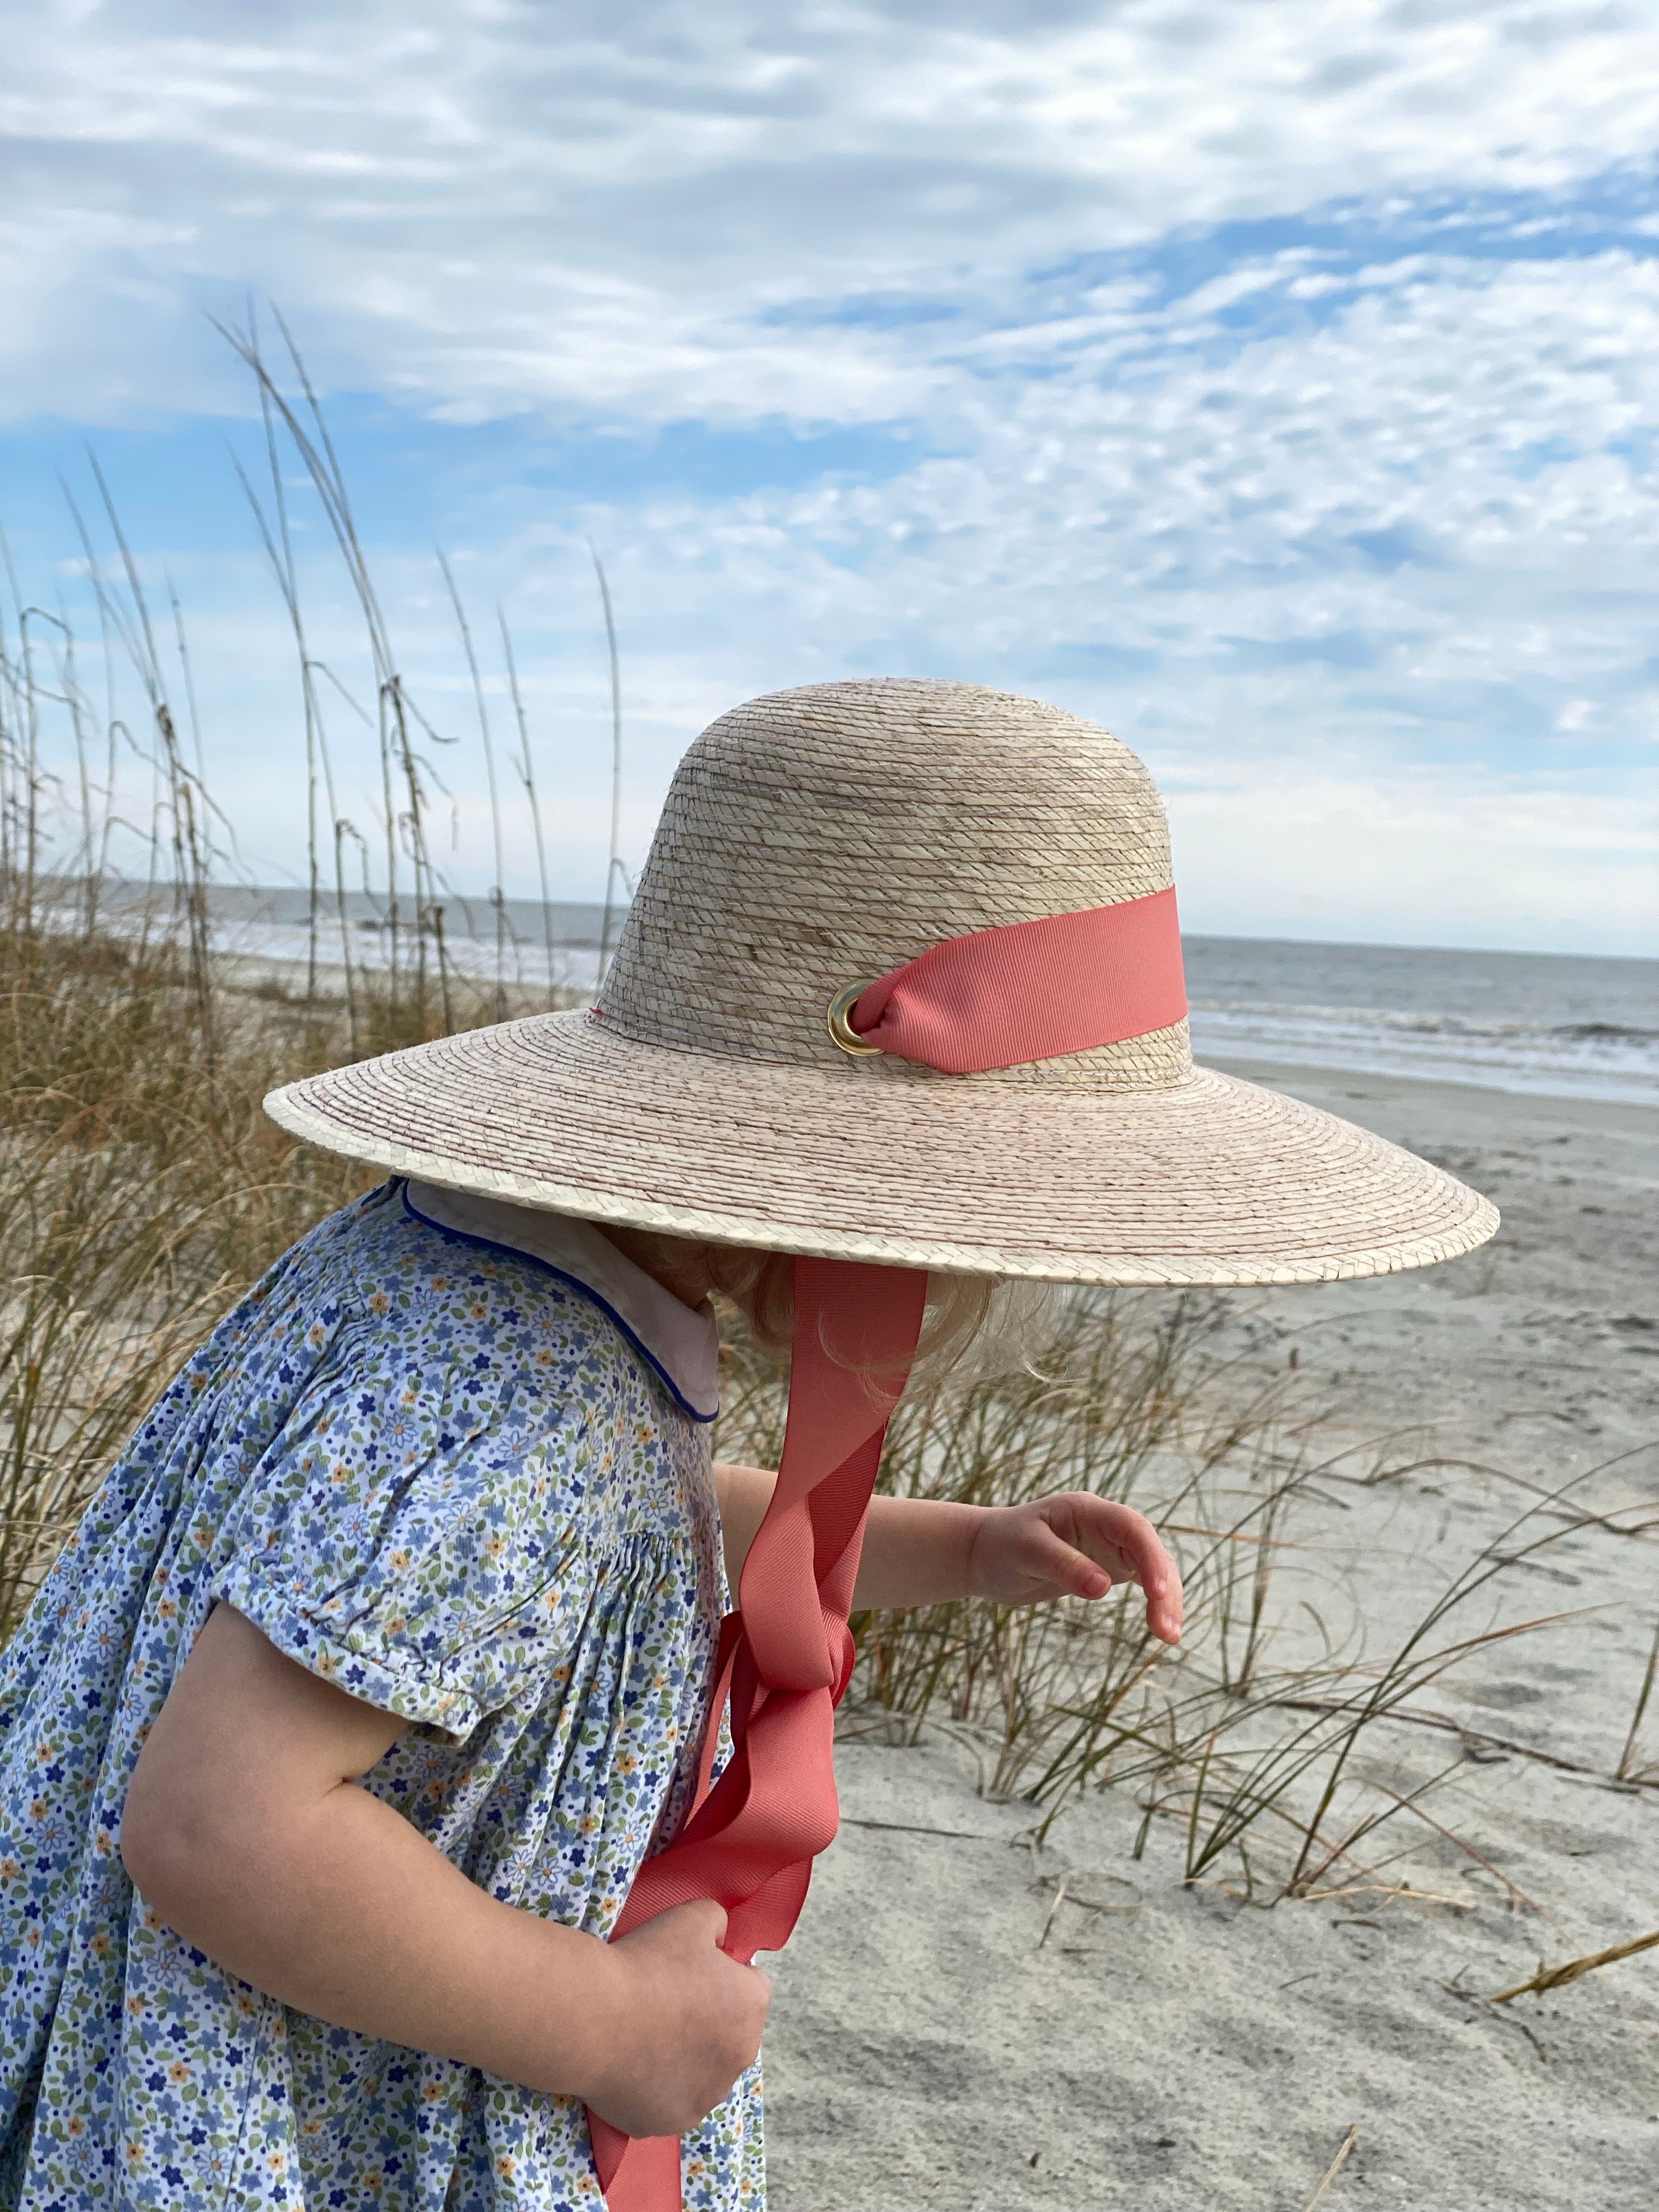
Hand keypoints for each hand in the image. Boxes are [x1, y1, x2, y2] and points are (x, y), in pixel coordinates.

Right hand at [583, 1900, 771, 2138]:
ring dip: (685, 2058)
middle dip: (707, 2020)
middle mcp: (740, 2058)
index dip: (721, 1974)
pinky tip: (630, 2065)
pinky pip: (669, 2101)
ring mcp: (705, 2098)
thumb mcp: (692, 1916)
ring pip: (702, 2072)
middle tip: (664, 2004)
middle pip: (729, 2034)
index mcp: (751, 2007)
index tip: (688, 1972)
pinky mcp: (670, 2123)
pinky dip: (655, 2088)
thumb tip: (719, 1941)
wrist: (593, 2016)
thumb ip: (717, 1922)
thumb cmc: (646, 1963)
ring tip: (643, 2035)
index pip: (750, 1986)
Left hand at [966, 1493, 1182, 1643]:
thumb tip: (1103, 1588)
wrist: (985, 1556)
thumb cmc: (1001, 1546)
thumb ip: (1062, 1565)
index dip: (1150, 1556)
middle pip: (1150, 1550)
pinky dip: (1156, 1603)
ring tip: (1169, 1637)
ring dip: (1166, 1599)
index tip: (1156, 1591)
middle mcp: (1105, 1525)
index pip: (1132, 1527)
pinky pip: (1144, 1582)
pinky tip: (1163, 1628)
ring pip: (1153, 1568)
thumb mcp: (1025, 1552)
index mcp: (1087, 1510)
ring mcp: (1110, 1546)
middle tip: (1167, 1630)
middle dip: (1164, 1587)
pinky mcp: (1109, 1568)